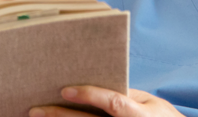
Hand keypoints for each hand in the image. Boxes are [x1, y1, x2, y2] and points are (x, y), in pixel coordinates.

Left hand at [29, 86, 184, 116]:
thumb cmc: (162, 116)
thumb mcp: (148, 102)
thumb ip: (124, 93)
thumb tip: (93, 84)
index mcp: (138, 114)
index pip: (112, 104)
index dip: (89, 96)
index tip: (65, 90)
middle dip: (61, 116)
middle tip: (36, 110)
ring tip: (39, 116)